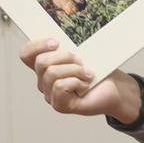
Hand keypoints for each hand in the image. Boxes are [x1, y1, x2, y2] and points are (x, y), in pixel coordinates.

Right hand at [19, 38, 141, 124]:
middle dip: (65, 56)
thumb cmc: (100, 70)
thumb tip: (60, 37)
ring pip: (52, 73)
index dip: (36, 45)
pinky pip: (60, 86)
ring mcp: (51, 94)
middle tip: (81, 61)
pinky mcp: (60, 105)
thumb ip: (69, 46)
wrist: (116, 89)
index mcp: (47, 66)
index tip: (56, 42)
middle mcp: (44, 81)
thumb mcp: (84, 53)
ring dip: (75, 70)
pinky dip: (77, 82)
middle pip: (41, 62)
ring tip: (87, 74)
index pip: (26, 54)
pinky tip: (85, 85)